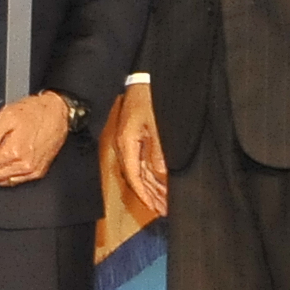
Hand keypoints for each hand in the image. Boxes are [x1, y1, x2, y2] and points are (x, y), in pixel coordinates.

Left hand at [0, 91, 70, 186]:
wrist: (58, 113)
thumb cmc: (36, 111)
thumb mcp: (8, 115)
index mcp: (14, 151)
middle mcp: (24, 164)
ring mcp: (32, 170)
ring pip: (3, 181)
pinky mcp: (39, 171)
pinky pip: (16, 181)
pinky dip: (6, 177)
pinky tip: (2, 167)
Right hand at [109, 83, 167, 219]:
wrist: (143, 78)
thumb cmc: (149, 98)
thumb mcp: (157, 124)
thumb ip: (158, 149)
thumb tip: (160, 172)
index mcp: (127, 143)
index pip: (134, 176)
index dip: (145, 194)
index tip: (156, 208)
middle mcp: (124, 146)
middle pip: (135, 178)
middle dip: (150, 196)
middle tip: (164, 210)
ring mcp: (128, 143)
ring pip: (138, 172)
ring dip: (151, 187)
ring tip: (164, 202)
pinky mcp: (134, 139)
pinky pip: (140, 163)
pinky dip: (150, 175)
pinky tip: (160, 183)